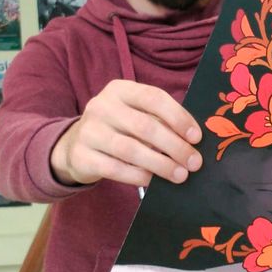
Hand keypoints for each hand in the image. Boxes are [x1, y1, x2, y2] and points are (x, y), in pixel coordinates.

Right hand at [50, 79, 202, 186]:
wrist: (75, 146)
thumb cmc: (118, 129)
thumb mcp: (134, 114)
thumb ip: (159, 121)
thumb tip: (193, 141)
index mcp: (120, 90)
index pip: (154, 98)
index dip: (178, 117)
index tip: (197, 137)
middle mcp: (102, 106)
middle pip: (145, 126)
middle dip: (175, 146)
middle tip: (194, 162)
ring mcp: (89, 131)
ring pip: (131, 149)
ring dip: (161, 164)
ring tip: (180, 175)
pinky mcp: (82, 156)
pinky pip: (115, 168)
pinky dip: (138, 176)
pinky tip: (154, 181)